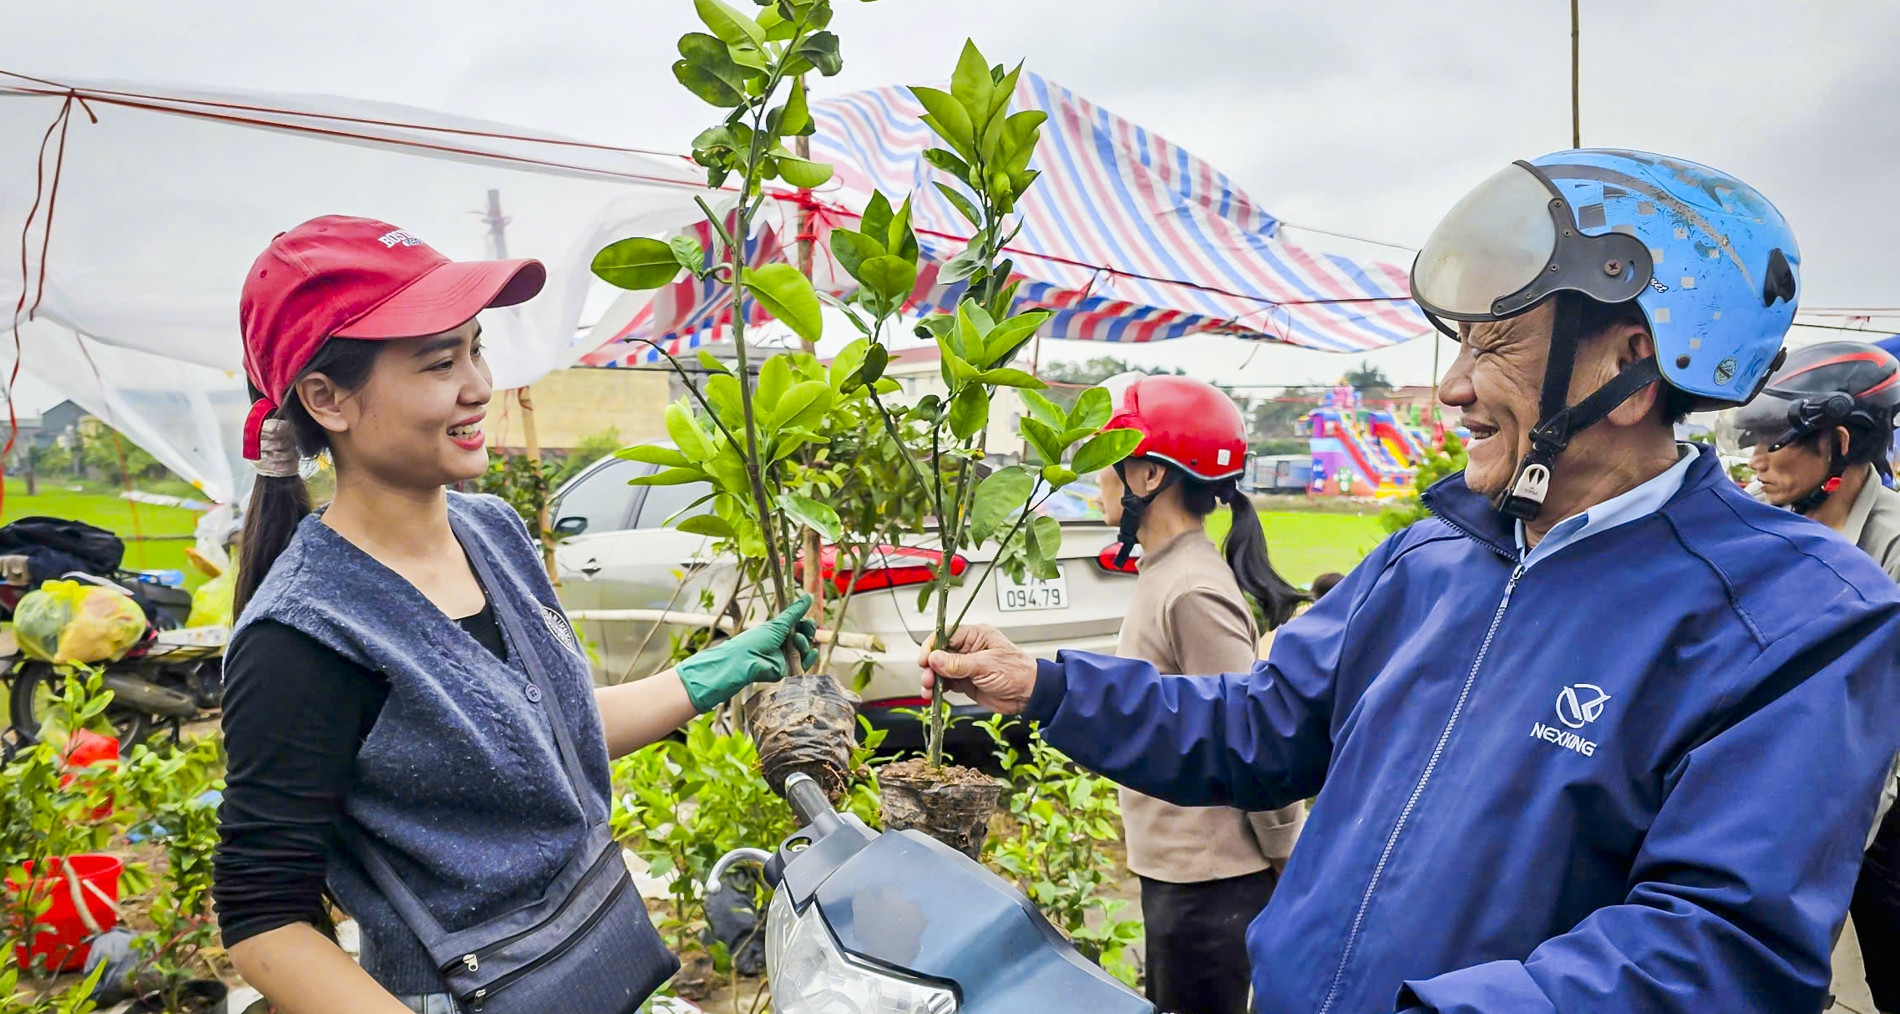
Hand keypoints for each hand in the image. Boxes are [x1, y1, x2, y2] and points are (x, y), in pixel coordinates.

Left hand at [676, 594, 817, 711]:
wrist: (746, 660)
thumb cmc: (757, 639)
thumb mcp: (778, 624)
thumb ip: (795, 612)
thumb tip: (810, 595)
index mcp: (779, 632)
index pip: (798, 626)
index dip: (805, 623)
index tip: (808, 617)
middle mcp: (783, 644)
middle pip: (804, 637)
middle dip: (808, 631)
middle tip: (808, 625)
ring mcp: (786, 658)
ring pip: (804, 650)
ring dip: (804, 642)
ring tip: (797, 640)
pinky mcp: (788, 670)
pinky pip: (803, 665)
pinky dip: (809, 658)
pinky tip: (812, 652)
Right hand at [917, 623, 1037, 714]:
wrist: (1029, 695)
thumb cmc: (1017, 673)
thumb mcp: (986, 665)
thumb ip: (958, 663)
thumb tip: (935, 659)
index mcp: (976, 636)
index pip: (945, 635)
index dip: (931, 647)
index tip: (925, 660)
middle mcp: (968, 649)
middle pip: (939, 654)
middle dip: (930, 667)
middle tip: (928, 679)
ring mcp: (966, 666)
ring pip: (940, 670)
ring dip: (932, 680)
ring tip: (929, 690)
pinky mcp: (965, 681)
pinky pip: (946, 683)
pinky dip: (938, 689)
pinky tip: (934, 695)